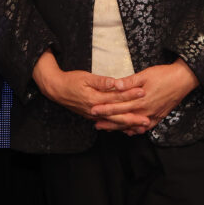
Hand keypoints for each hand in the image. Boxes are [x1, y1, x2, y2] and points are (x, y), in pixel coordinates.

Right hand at [32, 51, 146, 128]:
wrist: (56, 90)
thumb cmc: (71, 81)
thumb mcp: (85, 77)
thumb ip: (101, 81)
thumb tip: (116, 83)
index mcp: (95, 98)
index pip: (117, 97)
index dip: (131, 95)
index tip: (143, 92)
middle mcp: (96, 110)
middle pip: (117, 116)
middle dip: (133, 118)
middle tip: (147, 121)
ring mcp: (93, 115)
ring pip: (113, 122)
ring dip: (127, 125)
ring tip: (139, 127)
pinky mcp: (91, 116)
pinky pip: (107, 123)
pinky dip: (117, 126)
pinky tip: (124, 128)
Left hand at [90, 60, 199, 135]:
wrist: (183, 80)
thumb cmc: (163, 75)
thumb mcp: (145, 74)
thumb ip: (129, 82)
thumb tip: (115, 85)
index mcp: (140, 100)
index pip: (118, 107)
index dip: (105, 109)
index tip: (93, 111)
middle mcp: (145, 111)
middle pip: (123, 119)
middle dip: (108, 122)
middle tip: (95, 124)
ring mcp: (152, 115)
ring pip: (133, 125)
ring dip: (119, 128)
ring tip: (107, 129)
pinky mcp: (159, 116)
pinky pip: (145, 127)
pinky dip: (135, 130)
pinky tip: (129, 131)